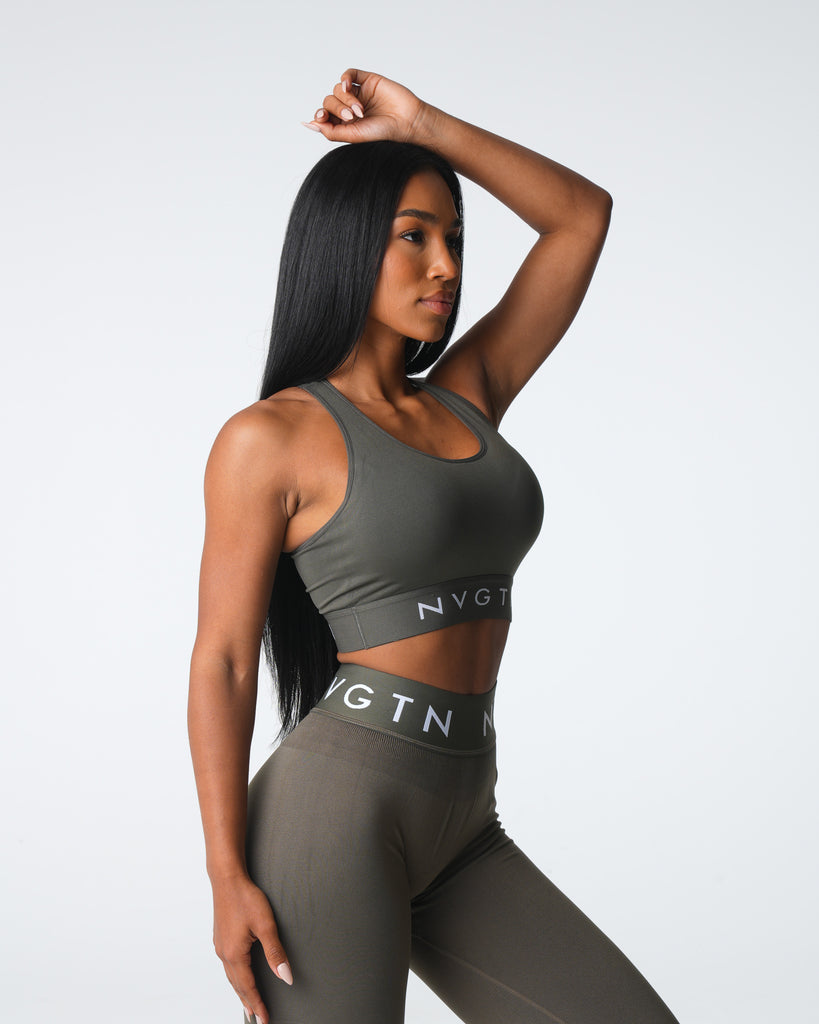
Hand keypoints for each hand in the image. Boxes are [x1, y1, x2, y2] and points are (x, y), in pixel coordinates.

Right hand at [211, 874, 292, 1023]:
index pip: (249, 987)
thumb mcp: (266, 925)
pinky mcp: (220, 937)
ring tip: (248, 1004)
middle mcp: (224, 954)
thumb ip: (276, 952)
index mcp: (235, 954)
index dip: (258, 1003)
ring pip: (231, 976)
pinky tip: (238, 976)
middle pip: (238, 985)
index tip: (264, 1019)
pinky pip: (228, 966)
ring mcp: (220, 945)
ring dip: (240, 992)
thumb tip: (285, 977)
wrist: (226, 878)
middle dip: (248, 1002)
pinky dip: (235, 978)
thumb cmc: (245, 898)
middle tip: (257, 1019)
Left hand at [303, 68, 430, 144]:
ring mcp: (358, 93)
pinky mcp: (367, 80)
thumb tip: (310, 124)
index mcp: (344, 123)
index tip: (320, 117)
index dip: (320, 115)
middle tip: (351, 117)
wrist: (406, 121)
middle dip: (337, 109)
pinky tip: (348, 86)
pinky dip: (345, 78)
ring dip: (346, 99)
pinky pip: (349, 73)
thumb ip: (331, 131)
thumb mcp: (353, 135)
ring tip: (360, 110)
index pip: (324, 115)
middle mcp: (349, 108)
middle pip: (329, 101)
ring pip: (338, 89)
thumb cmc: (383, 132)